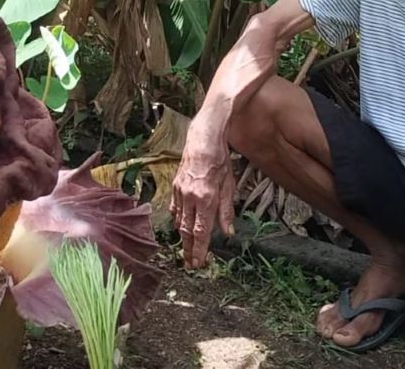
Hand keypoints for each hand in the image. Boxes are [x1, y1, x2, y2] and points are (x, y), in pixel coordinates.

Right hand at [170, 125, 235, 268]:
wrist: (202, 139)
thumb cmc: (219, 160)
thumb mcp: (229, 186)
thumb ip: (227, 211)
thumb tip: (228, 232)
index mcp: (205, 199)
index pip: (201, 232)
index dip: (200, 250)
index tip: (199, 263)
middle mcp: (190, 198)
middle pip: (187, 231)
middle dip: (188, 250)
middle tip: (190, 265)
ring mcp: (180, 192)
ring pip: (179, 221)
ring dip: (182, 237)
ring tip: (186, 250)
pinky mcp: (175, 186)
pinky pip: (174, 208)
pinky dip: (177, 220)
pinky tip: (179, 226)